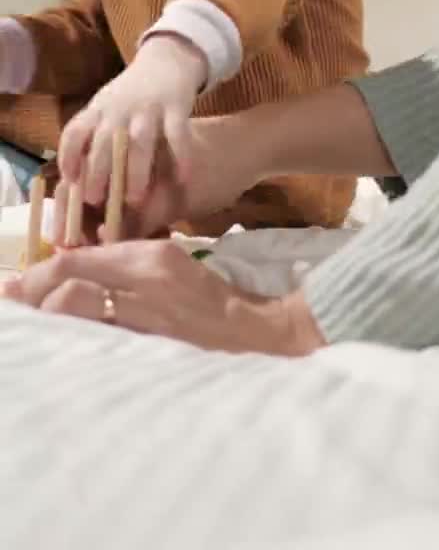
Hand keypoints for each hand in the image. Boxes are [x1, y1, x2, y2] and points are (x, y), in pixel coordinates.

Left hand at [0, 241, 325, 355]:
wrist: (254, 331)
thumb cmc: (212, 298)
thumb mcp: (172, 265)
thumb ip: (131, 264)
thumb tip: (84, 270)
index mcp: (150, 256)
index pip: (80, 257)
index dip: (42, 270)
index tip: (18, 282)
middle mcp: (146, 278)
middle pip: (70, 279)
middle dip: (34, 291)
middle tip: (14, 300)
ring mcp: (149, 312)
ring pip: (78, 306)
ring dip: (49, 313)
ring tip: (33, 321)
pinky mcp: (153, 341)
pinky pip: (101, 337)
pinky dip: (76, 336)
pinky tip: (65, 342)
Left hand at [58, 35, 207, 207]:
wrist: (167, 60)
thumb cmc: (132, 94)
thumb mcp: (105, 106)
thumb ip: (91, 134)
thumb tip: (75, 177)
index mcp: (98, 109)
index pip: (75, 131)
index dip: (68, 157)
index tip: (70, 182)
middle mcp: (120, 108)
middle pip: (104, 142)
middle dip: (98, 173)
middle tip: (97, 202)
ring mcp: (148, 108)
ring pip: (139, 142)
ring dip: (135, 172)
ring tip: (134, 200)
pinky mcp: (176, 107)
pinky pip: (178, 135)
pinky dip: (181, 157)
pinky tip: (181, 179)